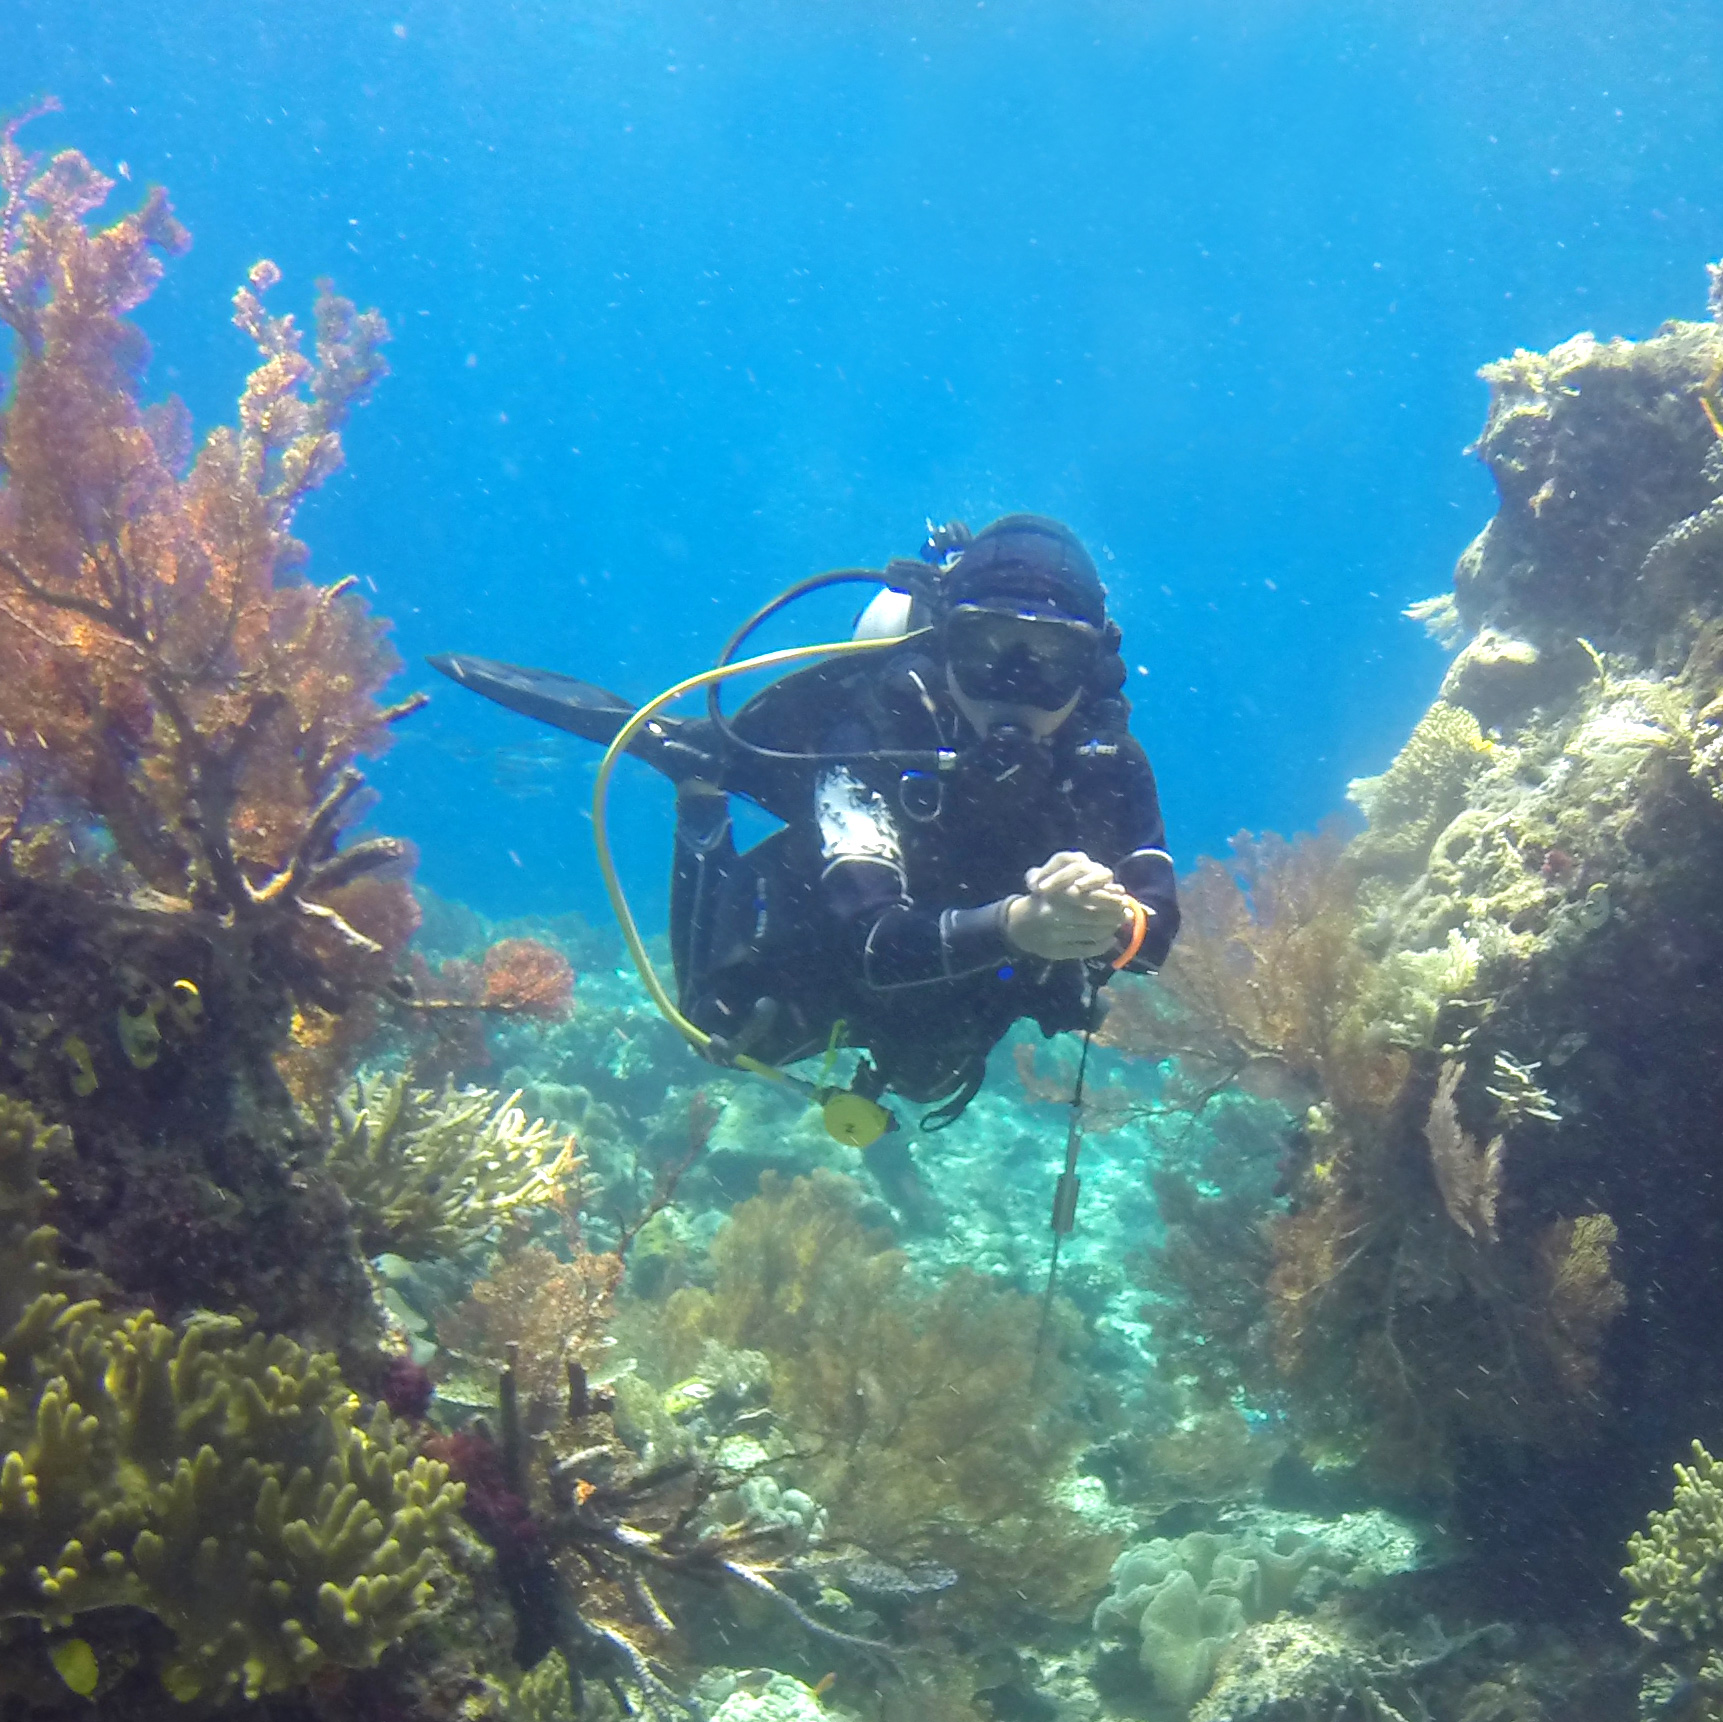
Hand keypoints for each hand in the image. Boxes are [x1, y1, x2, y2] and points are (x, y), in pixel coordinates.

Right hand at [1005, 850, 1147, 961]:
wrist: (1016, 925)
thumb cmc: (1044, 901)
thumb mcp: (1058, 887)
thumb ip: (1083, 887)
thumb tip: (1118, 890)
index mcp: (1054, 895)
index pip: (1089, 897)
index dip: (1109, 899)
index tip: (1122, 899)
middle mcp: (1053, 915)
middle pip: (1093, 917)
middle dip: (1113, 915)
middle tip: (1125, 914)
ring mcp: (1054, 935)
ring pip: (1091, 934)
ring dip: (1110, 929)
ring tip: (1118, 924)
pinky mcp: (1056, 952)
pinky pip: (1085, 950)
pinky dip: (1102, 946)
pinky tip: (1110, 940)